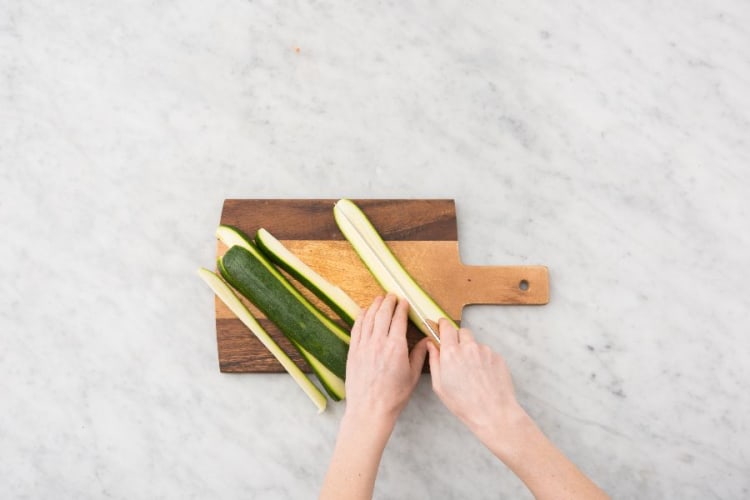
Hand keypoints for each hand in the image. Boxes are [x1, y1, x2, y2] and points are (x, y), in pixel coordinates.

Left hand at [344, 294, 429, 424]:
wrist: (370, 409)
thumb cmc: (393, 396)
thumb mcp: (412, 376)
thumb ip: (419, 355)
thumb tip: (426, 341)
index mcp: (396, 347)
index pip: (399, 319)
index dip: (402, 308)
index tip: (404, 302)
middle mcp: (379, 342)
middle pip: (383, 314)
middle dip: (388, 302)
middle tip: (392, 296)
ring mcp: (364, 346)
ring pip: (369, 318)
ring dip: (375, 306)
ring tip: (379, 299)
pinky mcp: (353, 351)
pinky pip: (357, 328)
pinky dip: (361, 317)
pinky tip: (364, 312)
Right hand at [426, 318, 525, 450]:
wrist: (493, 413)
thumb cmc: (464, 404)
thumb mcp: (440, 386)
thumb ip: (434, 361)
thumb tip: (431, 346)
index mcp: (451, 353)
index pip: (446, 328)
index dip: (443, 325)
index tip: (442, 325)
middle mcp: (468, 347)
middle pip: (462, 332)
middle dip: (458, 339)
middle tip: (457, 354)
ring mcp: (485, 351)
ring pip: (475, 343)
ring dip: (472, 351)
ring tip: (473, 372)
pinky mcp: (497, 357)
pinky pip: (487, 353)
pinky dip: (483, 360)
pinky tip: (483, 376)